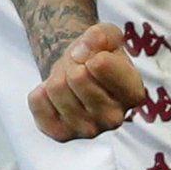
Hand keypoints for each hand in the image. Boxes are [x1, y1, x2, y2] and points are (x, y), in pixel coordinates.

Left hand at [28, 22, 146, 140]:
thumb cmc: (98, 54)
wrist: (79, 73)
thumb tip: (80, 54)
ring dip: (57, 75)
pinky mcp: (62, 135)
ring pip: (56, 88)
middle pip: (76, 76)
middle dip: (73, 62)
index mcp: (133, 94)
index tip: (95, 54)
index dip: (91, 48)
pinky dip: (40, 91)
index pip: (100, 64)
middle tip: (79, 67)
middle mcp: (115, 118)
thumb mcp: (107, 35)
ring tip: (69, 80)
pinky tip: (55, 96)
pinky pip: (37, 102)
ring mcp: (88, 131)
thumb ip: (101, 35)